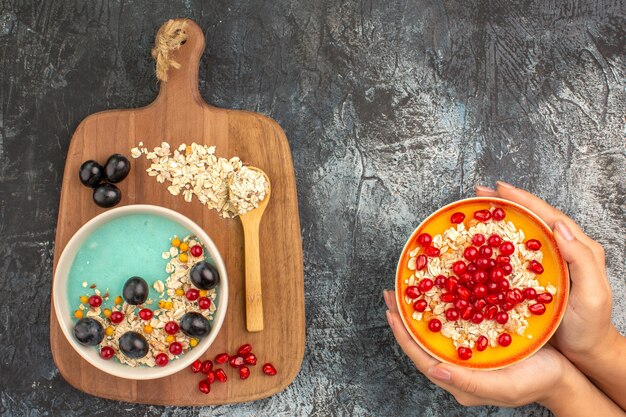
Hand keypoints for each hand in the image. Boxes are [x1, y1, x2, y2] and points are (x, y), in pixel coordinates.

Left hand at [384, 290, 569, 407]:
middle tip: (392, 293)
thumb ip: (468, 381)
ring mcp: (467, 353)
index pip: (420, 357)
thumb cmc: (537, 382)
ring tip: (409, 289)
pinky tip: (441, 291)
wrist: (565, 374)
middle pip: (422, 341)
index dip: (403, 334)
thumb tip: (434, 370)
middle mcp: (458, 366)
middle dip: (406, 317)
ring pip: (436, 331)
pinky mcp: (478, 340)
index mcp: (459, 380)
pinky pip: (454, 323)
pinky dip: (443, 307)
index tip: (390, 311)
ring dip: (421, 311)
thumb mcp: (504, 386)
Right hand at [475, 181, 615, 357]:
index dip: (524, 200)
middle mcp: (562, 250)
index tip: (500, 189)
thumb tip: (559, 226)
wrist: (585, 352)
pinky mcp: (534, 276)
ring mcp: (548, 263)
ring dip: (502, 218)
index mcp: (579, 248)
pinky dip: (499, 243)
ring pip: (524, 232)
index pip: (549, 216)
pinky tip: (483, 243)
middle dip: (508, 202)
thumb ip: (581, 259)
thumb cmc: (590, 326)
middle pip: (534, 218)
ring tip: (480, 209)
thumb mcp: (592, 294)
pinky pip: (516, 253)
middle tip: (481, 192)